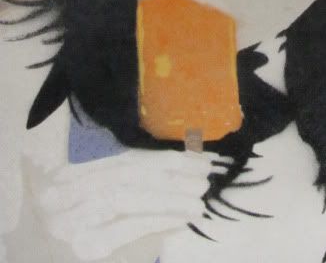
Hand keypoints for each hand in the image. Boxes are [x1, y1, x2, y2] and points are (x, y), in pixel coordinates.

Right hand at [39, 148, 231, 260]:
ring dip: (170, 197)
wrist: (41, 260)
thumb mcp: (89, 198)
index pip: (125, 161)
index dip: (162, 156)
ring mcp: (71, 224)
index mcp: (67, 176)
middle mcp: (63, 196)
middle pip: (128, 176)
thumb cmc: (71, 232)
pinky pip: (127, 229)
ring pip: (129, 199)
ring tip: (199, 198)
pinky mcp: (85, 250)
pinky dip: (157, 221)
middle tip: (203, 173)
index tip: (195, 155)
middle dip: (170, 173)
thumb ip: (125, 181)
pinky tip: (181, 218)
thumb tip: (178, 167)